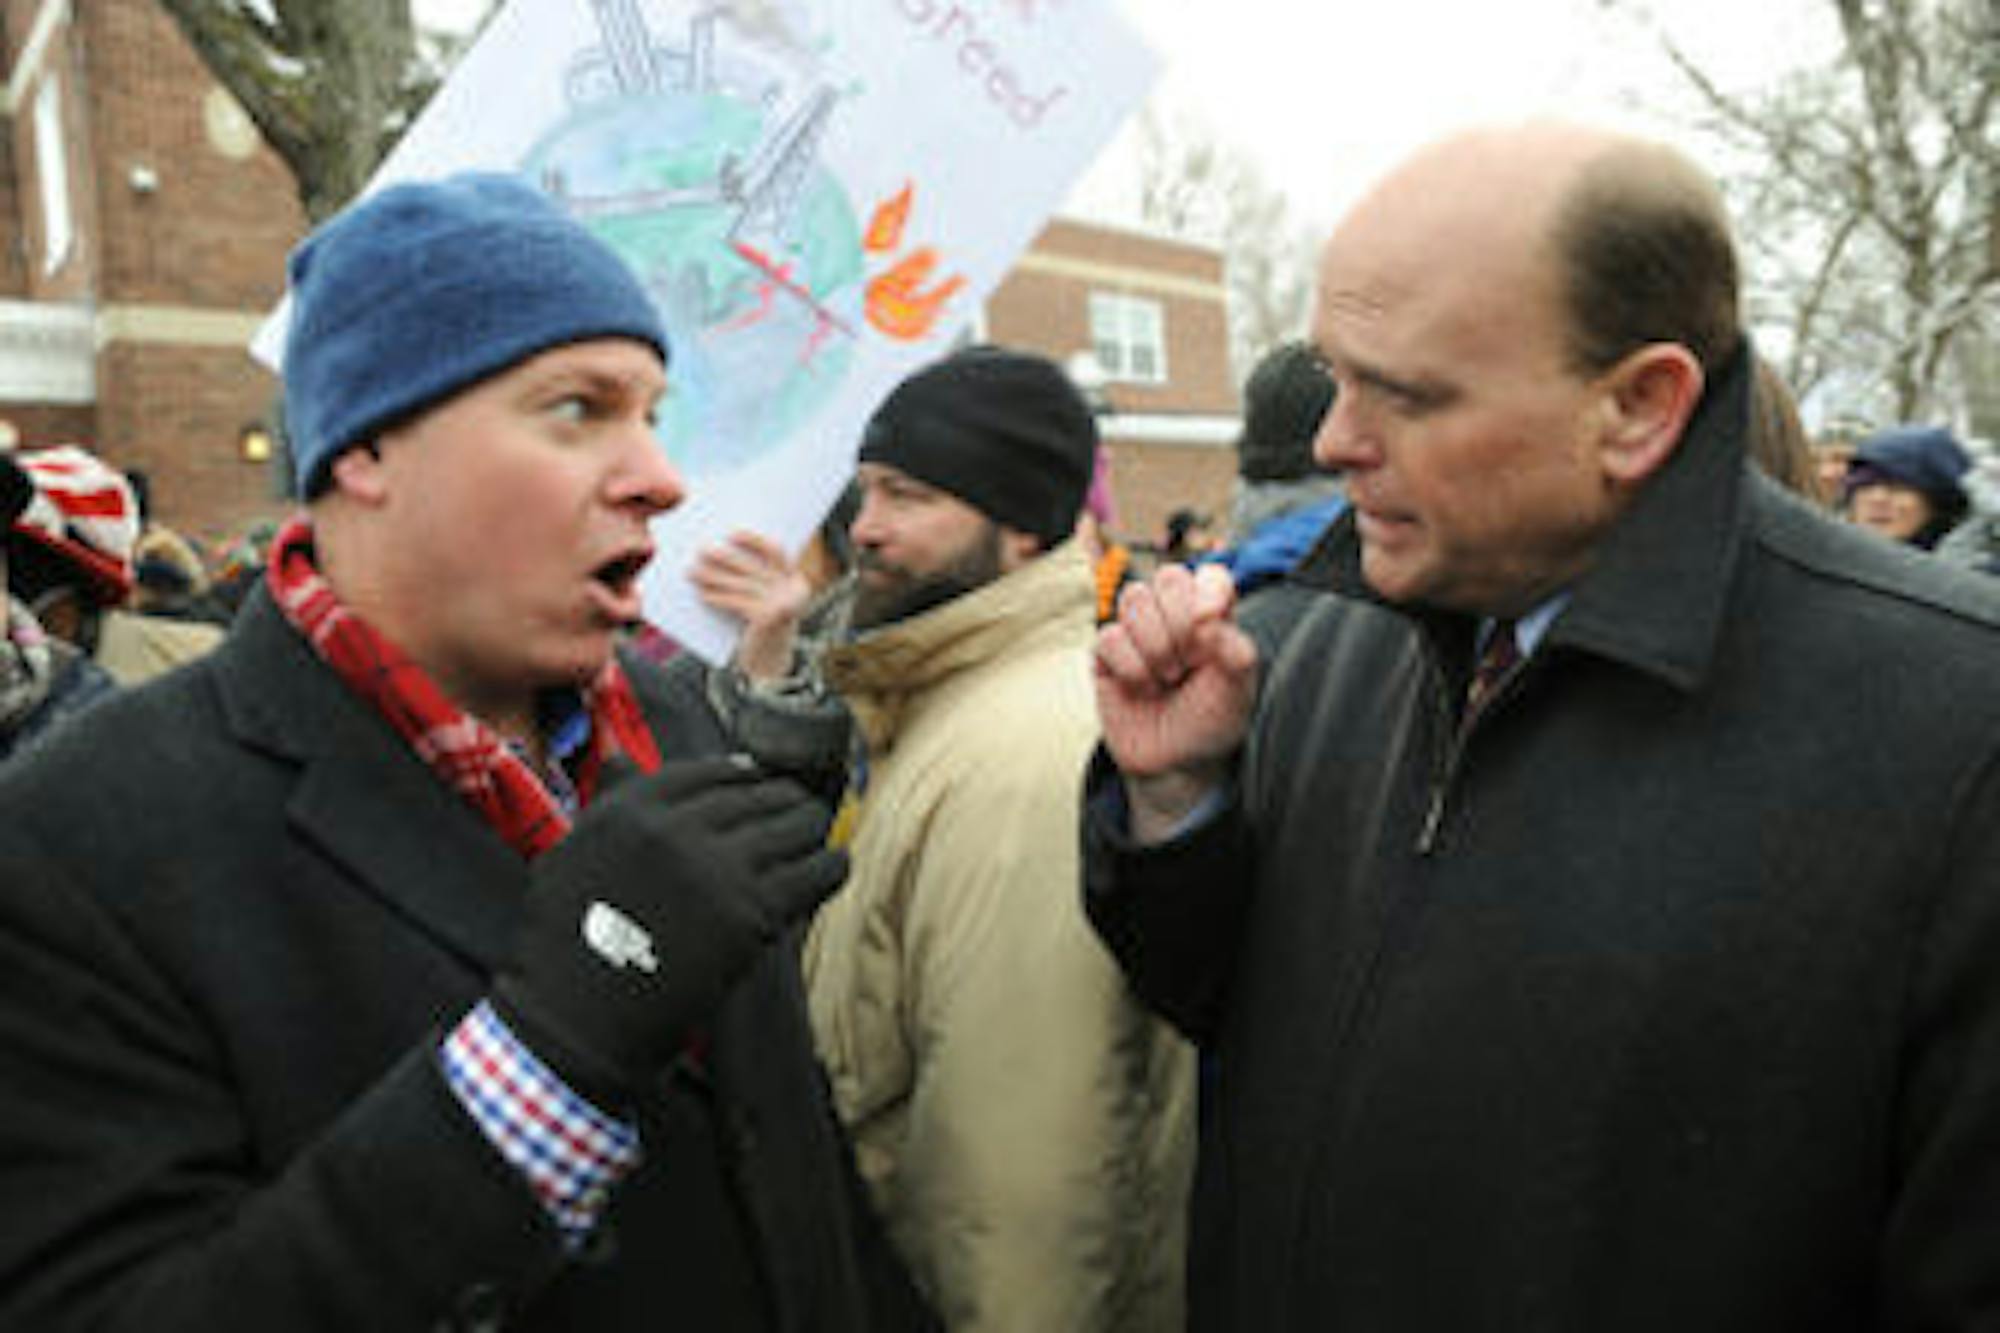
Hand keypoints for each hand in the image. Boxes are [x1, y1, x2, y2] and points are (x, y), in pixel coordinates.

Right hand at [494, 756, 846, 1100]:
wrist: (573, 1021)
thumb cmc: (562, 945)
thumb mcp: (570, 851)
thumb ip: (607, 802)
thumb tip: (621, 757)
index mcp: (632, 809)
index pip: (712, 772)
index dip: (746, 775)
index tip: (760, 781)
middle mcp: (677, 829)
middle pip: (759, 794)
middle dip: (784, 800)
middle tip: (800, 811)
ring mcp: (716, 870)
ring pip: (794, 823)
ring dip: (812, 827)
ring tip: (818, 835)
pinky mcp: (750, 914)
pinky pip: (814, 872)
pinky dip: (831, 866)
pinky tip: (834, 867)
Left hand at [689, 531, 813, 681]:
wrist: (771, 666)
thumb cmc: (763, 626)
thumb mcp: (766, 599)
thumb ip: (756, 577)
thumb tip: (720, 550)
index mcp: (797, 581)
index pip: (776, 551)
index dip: (754, 541)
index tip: (731, 533)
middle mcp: (794, 591)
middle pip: (753, 567)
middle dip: (724, 558)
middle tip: (701, 549)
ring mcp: (783, 605)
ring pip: (741, 584)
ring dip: (713, 576)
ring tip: (692, 571)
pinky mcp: (768, 620)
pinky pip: (736, 603)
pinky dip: (717, 597)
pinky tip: (702, 594)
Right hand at [1095, 563, 1257, 836]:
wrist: (1177, 763)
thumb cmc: (1212, 720)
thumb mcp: (1239, 689)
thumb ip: (1235, 648)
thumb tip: (1207, 615)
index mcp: (1213, 615)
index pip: (1210, 575)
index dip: (1208, 590)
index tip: (1211, 621)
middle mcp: (1174, 615)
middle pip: (1168, 577)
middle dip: (1181, 625)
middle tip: (1189, 664)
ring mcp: (1137, 631)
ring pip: (1134, 598)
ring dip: (1156, 647)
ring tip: (1168, 678)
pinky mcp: (1105, 653)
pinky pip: (1109, 636)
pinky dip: (1132, 669)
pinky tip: (1143, 689)